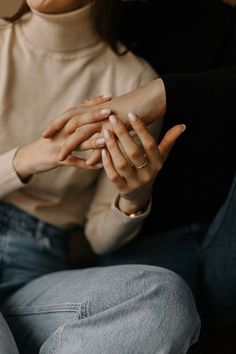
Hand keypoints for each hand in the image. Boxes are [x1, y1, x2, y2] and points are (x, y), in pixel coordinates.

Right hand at [13, 99, 110, 180]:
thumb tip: (88, 102)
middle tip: (109, 111)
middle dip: (93, 116)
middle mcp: (60, 132)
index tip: (110, 97)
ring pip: (76, 142)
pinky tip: (100, 166)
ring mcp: (58, 145)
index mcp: (63, 123)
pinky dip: (86, 165)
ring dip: (91, 142)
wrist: (30, 157)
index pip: (79, 109)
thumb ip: (74, 117)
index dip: (93, 103)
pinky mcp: (57, 159)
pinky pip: (73, 162)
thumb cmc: (49, 142)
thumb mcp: (60, 128)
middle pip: (77, 121)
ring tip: (106, 140)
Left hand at [42, 79, 165, 160]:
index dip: (58, 122)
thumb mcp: (115, 114)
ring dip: (71, 146)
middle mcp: (99, 112)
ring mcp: (107, 118)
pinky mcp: (118, 126)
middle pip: (72, 121)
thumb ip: (101, 122)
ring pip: (84, 132)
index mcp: (96, 107)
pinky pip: (104, 141)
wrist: (154, 97)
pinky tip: (89, 164)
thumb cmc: (135, 106)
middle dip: (57, 130)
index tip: (46, 131)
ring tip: (60, 158)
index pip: (72, 113)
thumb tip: (89, 123)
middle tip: (44, 140)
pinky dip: (96, 153)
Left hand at [100, 112, 184, 214]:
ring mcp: (134, 182)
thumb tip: (182, 125)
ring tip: (105, 131)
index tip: (132, 114)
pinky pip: (113, 176)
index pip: (150, 144)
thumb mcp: (161, 157)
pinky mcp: (122, 189)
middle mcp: (147, 173)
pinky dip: (107, 164)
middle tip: (113, 118)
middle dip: (123, 134)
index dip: (141, 129)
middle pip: (134, 153)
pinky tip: (102, 151)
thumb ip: (169, 141)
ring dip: (113, 147)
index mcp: (157, 163)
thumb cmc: (150, 169)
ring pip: (122, 164)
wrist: (140, 196)